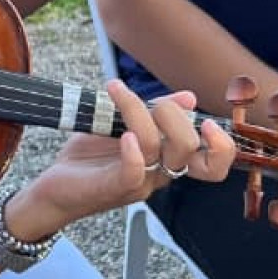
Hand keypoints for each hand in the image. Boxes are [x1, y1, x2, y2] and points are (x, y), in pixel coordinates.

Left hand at [6, 82, 234, 236]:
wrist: (53, 186)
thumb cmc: (89, 158)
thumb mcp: (122, 126)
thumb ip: (154, 113)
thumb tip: (190, 98)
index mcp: (167, 161)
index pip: (214, 166)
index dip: (223, 147)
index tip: (207, 122)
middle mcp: (158, 175)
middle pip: (189, 148)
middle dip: (172, 114)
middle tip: (148, 101)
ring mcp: (138, 182)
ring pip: (157, 148)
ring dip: (137, 111)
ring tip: (116, 91)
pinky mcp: (113, 187)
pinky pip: (134, 171)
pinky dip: (132, 150)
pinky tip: (122, 135)